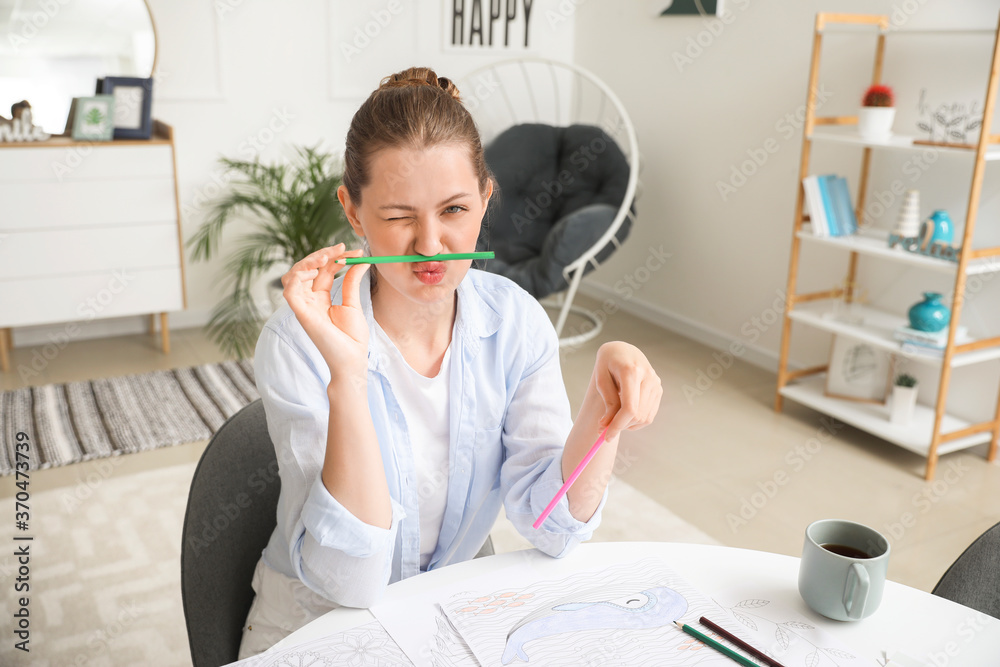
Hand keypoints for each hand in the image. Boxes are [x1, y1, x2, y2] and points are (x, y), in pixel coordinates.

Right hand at [281, 244, 370, 376]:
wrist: (352, 359)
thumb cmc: (352, 337)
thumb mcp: (353, 303)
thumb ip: (353, 281)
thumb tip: (361, 260)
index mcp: (322, 298)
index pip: (323, 270)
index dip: (335, 256)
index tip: (352, 249)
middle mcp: (310, 300)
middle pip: (307, 269)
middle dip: (322, 254)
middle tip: (340, 248)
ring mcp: (304, 306)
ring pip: (293, 275)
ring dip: (307, 262)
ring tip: (325, 257)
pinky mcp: (301, 313)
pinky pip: (289, 291)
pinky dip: (297, 277)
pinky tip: (313, 271)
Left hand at [592, 341, 661, 441]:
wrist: (623, 351)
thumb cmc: (608, 364)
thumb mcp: (601, 380)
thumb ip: (607, 403)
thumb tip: (605, 427)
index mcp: (632, 371)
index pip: (629, 407)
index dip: (617, 425)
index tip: (606, 437)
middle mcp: (648, 377)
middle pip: (637, 415)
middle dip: (620, 426)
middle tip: (606, 428)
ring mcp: (656, 384)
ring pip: (644, 418)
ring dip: (627, 424)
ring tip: (615, 415)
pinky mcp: (658, 390)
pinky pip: (649, 415)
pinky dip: (636, 421)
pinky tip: (625, 414)